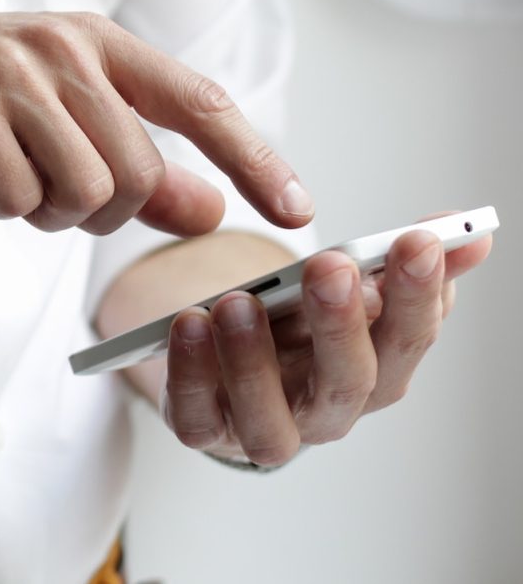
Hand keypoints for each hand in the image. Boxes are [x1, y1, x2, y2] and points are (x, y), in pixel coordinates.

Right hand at [0, 12, 312, 234]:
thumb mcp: (67, 125)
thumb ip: (145, 172)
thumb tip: (213, 210)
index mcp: (102, 44)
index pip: (201, 103)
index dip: (256, 158)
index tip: (297, 210)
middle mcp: (67, 47)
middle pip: (141, 174)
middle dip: (103, 211)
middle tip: (50, 187)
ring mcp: (15, 71)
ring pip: (88, 191)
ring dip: (49, 211)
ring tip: (11, 174)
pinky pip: (19, 199)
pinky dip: (1, 208)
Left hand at [162, 225, 491, 465]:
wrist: (237, 360)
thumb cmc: (302, 325)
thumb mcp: (351, 288)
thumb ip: (401, 263)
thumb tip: (472, 234)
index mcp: (374, 370)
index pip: (409, 340)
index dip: (418, 295)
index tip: (417, 241)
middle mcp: (327, 409)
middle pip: (348, 384)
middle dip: (342, 326)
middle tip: (332, 269)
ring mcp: (265, 427)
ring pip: (270, 422)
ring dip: (254, 361)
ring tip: (239, 302)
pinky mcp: (207, 428)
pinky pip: (196, 418)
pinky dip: (190, 375)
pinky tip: (189, 323)